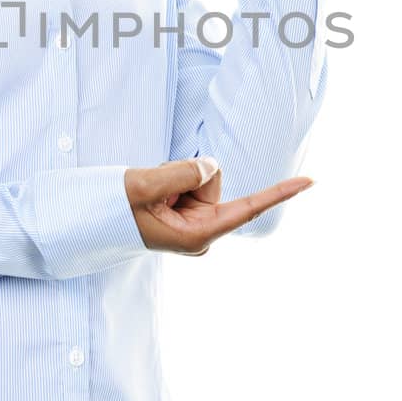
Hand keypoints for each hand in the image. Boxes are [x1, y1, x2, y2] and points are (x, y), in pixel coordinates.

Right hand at [124, 156, 311, 254]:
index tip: (310, 180)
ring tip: (150, 193)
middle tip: (153, 189)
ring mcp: (195, 221)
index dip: (280, 193)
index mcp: (197, 235)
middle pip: (213, 180)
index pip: (246, 208)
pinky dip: (172, 177)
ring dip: (175, 175)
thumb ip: (181, 173)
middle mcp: (202, 230)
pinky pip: (190, 177)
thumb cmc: (112, 211)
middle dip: (186, 174)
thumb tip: (211, 165)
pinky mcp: (187, 211)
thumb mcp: (143, 187)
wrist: (90, 221)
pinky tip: (154, 192)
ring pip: (201, 175)